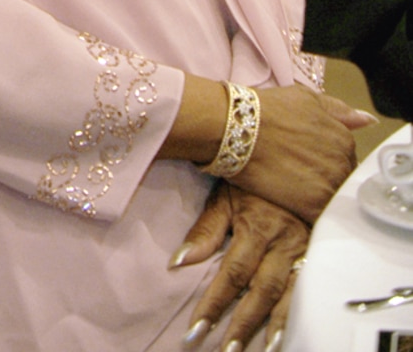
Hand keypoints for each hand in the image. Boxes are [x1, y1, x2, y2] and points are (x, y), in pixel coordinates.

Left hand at [173, 183, 307, 351]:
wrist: (295, 162)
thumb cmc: (251, 179)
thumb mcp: (226, 196)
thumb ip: (206, 231)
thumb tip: (179, 262)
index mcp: (256, 226)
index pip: (233, 273)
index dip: (215, 302)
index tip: (197, 328)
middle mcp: (282, 242)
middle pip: (260, 291)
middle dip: (241, 324)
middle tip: (224, 350)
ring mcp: (302, 251)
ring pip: (286, 296)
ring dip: (268, 327)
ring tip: (253, 351)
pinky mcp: (315, 255)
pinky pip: (306, 291)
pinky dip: (294, 316)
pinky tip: (282, 337)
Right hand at [237, 84, 369, 223]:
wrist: (235, 129)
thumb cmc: (265, 110)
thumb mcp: (304, 98)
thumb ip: (338, 110)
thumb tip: (366, 120)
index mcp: (344, 138)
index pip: (347, 157)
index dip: (327, 159)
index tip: (309, 159)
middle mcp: (343, 162)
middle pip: (343, 179)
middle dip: (325, 178)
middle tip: (299, 174)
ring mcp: (329, 186)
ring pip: (334, 198)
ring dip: (319, 196)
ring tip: (294, 189)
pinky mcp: (313, 207)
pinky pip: (322, 216)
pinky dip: (311, 213)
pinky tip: (293, 204)